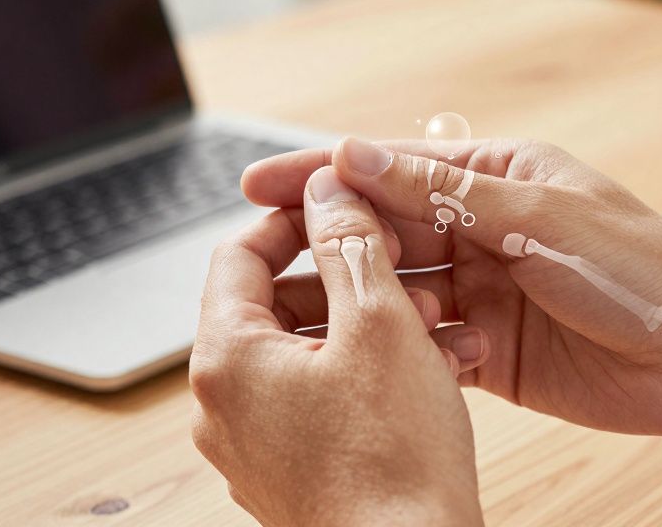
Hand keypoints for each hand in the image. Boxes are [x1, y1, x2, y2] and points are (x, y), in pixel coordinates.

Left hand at [190, 167, 484, 525]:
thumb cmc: (393, 459)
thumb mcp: (381, 323)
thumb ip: (349, 244)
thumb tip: (325, 188)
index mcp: (227, 359)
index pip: (239, 254)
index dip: (295, 219)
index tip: (343, 205)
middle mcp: (225, 406)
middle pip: (276, 305)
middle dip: (349, 279)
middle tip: (405, 271)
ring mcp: (256, 446)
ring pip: (309, 354)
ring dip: (372, 326)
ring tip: (437, 325)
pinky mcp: (293, 474)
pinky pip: (323, 401)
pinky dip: (370, 375)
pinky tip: (435, 370)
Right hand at [243, 138, 661, 436]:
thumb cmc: (645, 270)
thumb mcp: (538, 219)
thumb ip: (445, 192)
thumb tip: (358, 154)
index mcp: (499, 176)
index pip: (394, 167)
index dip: (322, 171)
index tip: (259, 180)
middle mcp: (486, 229)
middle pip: (385, 228)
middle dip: (330, 240)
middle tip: (270, 257)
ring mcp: (486, 291)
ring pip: (397, 290)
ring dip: (362, 299)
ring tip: (316, 313)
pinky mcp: (490, 350)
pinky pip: (425, 345)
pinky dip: (403, 349)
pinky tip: (387, 354)